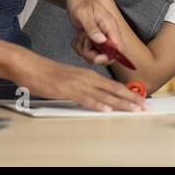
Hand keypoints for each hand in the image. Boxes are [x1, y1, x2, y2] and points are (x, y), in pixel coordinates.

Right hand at [11, 52, 143, 111]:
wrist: (29, 65)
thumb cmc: (47, 73)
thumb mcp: (70, 78)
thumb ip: (83, 86)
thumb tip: (95, 96)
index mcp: (87, 74)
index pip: (112, 85)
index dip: (128, 93)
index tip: (140, 100)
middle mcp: (86, 77)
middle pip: (113, 89)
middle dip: (131, 98)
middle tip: (145, 106)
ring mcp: (77, 83)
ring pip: (103, 94)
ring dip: (120, 102)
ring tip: (134, 109)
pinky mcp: (66, 89)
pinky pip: (84, 98)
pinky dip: (97, 104)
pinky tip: (106, 109)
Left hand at [66, 0, 123, 64]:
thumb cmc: (81, 2)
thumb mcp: (83, 14)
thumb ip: (92, 28)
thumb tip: (101, 41)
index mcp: (111, 27)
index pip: (118, 49)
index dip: (108, 57)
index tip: (95, 58)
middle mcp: (109, 34)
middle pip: (106, 56)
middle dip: (91, 53)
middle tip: (82, 40)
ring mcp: (102, 38)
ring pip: (95, 55)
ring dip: (84, 49)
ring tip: (79, 36)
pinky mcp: (94, 40)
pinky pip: (88, 52)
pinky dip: (80, 47)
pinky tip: (78, 37)